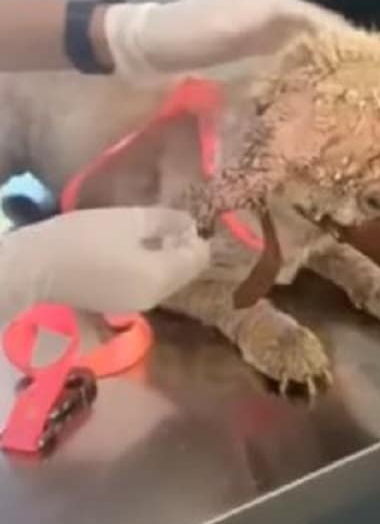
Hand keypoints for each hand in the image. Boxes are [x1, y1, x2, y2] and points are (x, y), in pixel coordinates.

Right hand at [0, 207, 208, 317]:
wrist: (37, 267)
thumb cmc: (86, 237)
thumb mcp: (131, 220)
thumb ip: (166, 221)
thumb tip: (189, 224)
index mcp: (161, 277)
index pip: (198, 259)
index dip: (196, 237)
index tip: (181, 218)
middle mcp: (154, 298)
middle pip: (184, 272)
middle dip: (182, 248)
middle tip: (167, 222)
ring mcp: (135, 305)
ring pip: (165, 280)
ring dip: (166, 258)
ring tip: (150, 232)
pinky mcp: (116, 305)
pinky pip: (146, 285)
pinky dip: (149, 268)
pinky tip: (133, 249)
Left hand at [104, 0, 345, 82]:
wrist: (144, 46)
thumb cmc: (191, 33)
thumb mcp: (238, 24)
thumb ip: (282, 20)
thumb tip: (329, 28)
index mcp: (269, 4)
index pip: (318, 19)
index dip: (343, 36)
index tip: (371, 61)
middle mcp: (265, 15)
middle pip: (310, 33)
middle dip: (334, 53)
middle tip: (360, 82)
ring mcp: (251, 35)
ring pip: (295, 48)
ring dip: (316, 66)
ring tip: (339, 91)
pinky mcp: (239, 55)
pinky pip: (276, 63)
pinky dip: (293, 75)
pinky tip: (301, 93)